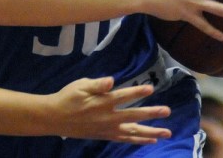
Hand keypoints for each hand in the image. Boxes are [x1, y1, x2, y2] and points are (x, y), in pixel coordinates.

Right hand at [49, 76, 170, 143]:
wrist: (55, 118)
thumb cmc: (68, 97)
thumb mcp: (80, 86)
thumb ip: (97, 84)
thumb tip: (111, 81)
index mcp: (102, 103)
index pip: (123, 96)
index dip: (137, 92)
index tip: (151, 88)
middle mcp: (108, 118)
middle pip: (133, 116)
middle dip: (151, 113)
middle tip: (167, 111)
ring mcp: (108, 129)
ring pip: (133, 132)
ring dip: (151, 132)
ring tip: (167, 133)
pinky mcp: (106, 135)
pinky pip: (125, 139)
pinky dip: (138, 140)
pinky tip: (150, 140)